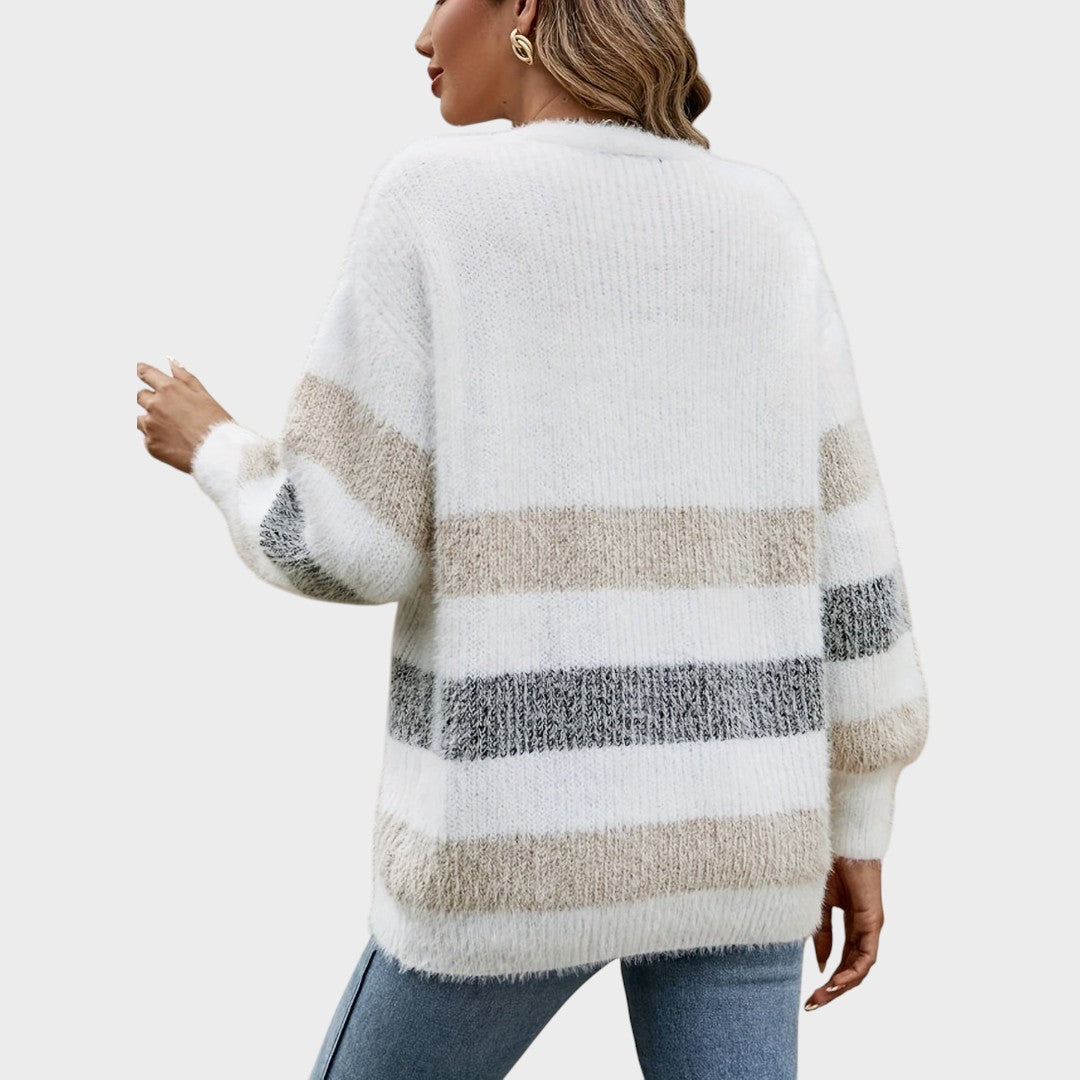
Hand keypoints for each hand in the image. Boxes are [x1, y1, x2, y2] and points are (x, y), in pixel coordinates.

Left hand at [136, 357, 232, 473]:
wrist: (219, 453)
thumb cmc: (216, 424)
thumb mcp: (203, 394)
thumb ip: (184, 376)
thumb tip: (171, 361)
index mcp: (169, 389)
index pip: (145, 373)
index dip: (143, 372)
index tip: (141, 371)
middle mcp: (155, 405)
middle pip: (140, 396)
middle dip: (151, 400)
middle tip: (171, 411)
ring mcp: (151, 426)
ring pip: (141, 419)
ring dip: (151, 420)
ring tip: (174, 429)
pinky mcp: (151, 444)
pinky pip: (147, 438)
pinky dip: (157, 438)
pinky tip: (175, 441)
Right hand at [804, 856, 883, 1010]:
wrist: (841, 841)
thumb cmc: (830, 866)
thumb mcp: (819, 906)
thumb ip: (821, 933)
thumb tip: (821, 964)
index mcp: (850, 923)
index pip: (841, 959)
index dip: (827, 978)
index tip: (809, 993)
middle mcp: (863, 929)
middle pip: (851, 969)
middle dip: (832, 990)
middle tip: (812, 1004)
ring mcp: (870, 927)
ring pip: (860, 967)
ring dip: (841, 986)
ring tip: (822, 997)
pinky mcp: (873, 922)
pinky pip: (867, 956)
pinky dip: (852, 972)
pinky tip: (837, 982)